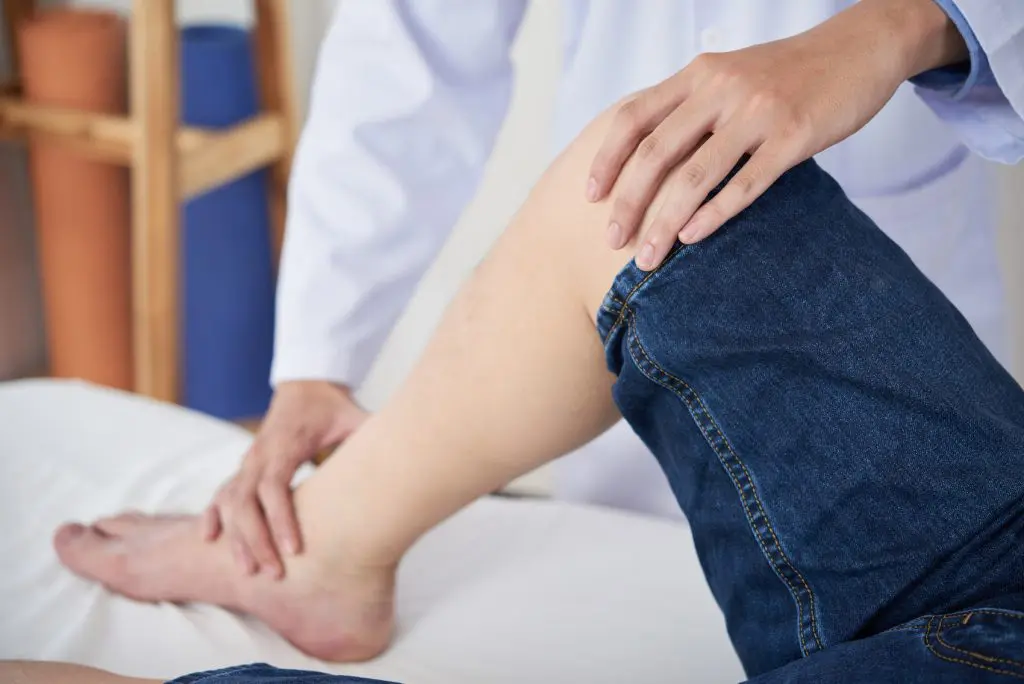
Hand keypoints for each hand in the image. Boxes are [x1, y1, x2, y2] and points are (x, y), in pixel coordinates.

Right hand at [202, 380, 368, 577]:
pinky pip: (222, 492)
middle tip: (273, 573)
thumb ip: (371, 435)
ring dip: (237, 536)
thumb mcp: (355, 417)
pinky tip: (210, 539)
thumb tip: (404, 454)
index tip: (294, 549)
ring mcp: (248, 461)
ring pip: (231, 502)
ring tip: (248, 571)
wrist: (306, 386)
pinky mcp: (244, 466)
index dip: (281, 519)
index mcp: (285, 445)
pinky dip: (214, 515)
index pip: (274, 487)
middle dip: (256, 540)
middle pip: (246, 502)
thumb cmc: (333, 408)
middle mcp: (259, 454)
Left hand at [586, 0, 968, 269]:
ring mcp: (757, 112)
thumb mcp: (729, 75)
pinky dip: (713, 215)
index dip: (606, 159)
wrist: (859, 48)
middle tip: (611, 241)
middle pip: (656, 153)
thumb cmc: (786, 73)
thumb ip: (690, 106)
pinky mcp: (794, 136)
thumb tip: (645, 154)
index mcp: (698, 74)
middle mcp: (721, 88)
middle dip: (628, 202)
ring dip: (665, 223)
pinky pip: (745, 184)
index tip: (590, 197)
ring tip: (647, 258)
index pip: (633, 118)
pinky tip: (692, 239)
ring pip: (696, 176)